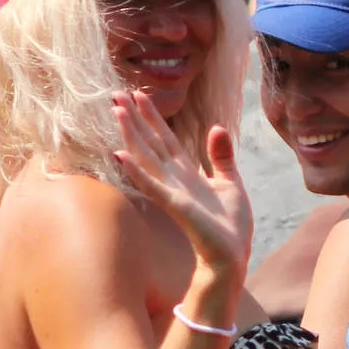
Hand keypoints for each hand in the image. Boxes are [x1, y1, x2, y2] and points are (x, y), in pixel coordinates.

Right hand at [111, 91, 251, 284]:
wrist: (232, 254)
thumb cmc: (229, 223)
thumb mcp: (230, 181)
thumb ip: (221, 156)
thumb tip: (217, 127)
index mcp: (187, 172)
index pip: (164, 139)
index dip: (151, 117)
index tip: (137, 94)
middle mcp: (174, 179)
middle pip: (150, 143)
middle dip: (135, 119)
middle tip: (116, 94)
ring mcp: (172, 192)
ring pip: (146, 158)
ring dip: (131, 136)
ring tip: (116, 112)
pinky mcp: (176, 206)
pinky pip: (153, 185)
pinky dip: (136, 171)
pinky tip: (121, 155)